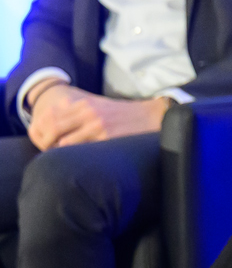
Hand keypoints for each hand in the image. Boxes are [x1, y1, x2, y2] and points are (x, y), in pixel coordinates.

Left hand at [28, 84, 168, 149]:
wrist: (153, 116)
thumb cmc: (125, 115)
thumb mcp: (100, 106)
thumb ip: (79, 112)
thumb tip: (57, 121)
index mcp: (84, 104)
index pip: (50, 116)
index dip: (42, 131)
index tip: (45, 142)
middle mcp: (88, 113)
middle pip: (52, 129)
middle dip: (46, 144)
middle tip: (50, 154)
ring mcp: (97, 125)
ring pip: (62, 142)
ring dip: (58, 154)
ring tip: (62, 161)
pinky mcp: (106, 137)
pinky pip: (80, 151)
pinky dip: (74, 158)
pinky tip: (77, 162)